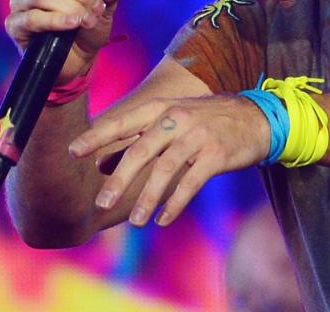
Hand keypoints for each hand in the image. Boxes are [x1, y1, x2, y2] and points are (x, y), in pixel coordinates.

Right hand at [4, 0, 139, 82]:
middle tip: (98, 8)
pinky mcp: (15, 24)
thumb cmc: (88, 26)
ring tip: (89, 21)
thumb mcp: (105, 6)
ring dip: (72, 8)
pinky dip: (57, 20)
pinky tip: (73, 25)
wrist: (79, 60)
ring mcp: (20, 1)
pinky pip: (33, 17)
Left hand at [68, 95, 269, 226]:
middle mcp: (178, 118)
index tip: (73, 152)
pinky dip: (175, 203)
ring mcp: (198, 136)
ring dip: (148, 198)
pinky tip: (162, 219)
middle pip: (142, 150)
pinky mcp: (216, 154)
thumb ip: (139, 139)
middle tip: (102, 203)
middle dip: (120, 179)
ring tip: (135, 222)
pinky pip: (191, 183)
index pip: (124, 121)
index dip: (98, 136)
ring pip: (166, 169)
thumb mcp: (172, 120)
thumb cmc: (206, 120)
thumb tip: (102, 163)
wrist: (256, 118)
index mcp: (161, 108)